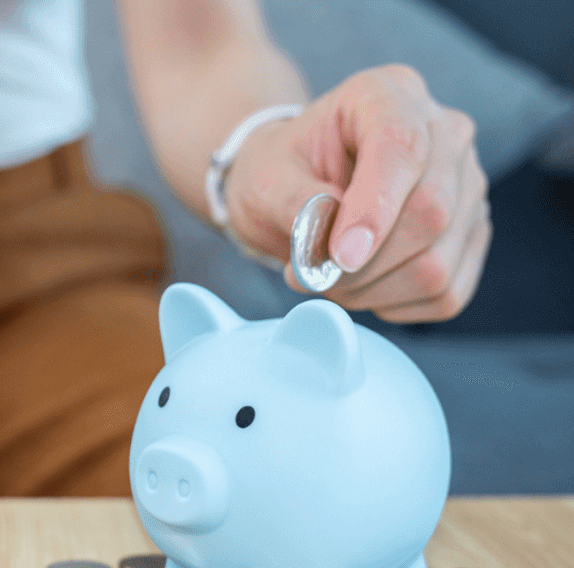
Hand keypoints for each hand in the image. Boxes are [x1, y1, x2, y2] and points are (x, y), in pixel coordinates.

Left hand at [224, 64, 490, 322]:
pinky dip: (395, 304)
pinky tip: (362, 285)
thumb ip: (294, 203)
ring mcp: (468, 183)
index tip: (338, 258)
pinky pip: (447, 293)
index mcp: (389, 94)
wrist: (296, 184)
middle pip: (431, 212)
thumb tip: (332, 243)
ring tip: (328, 278)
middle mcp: (445, 131)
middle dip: (362, 264)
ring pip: (438, 262)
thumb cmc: (281, 172)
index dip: (373, 211)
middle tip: (310, 275)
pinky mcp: (472, 232)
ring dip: (372, 290)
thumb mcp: (265, 178)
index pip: (402, 148)